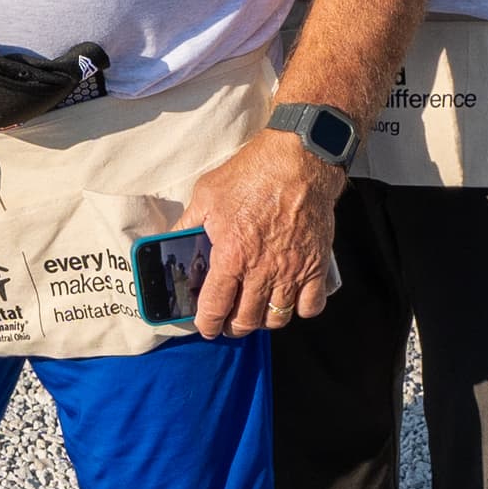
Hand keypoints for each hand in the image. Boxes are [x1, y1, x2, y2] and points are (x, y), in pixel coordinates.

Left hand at [175, 128, 341, 339]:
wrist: (299, 161)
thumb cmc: (253, 174)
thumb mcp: (206, 196)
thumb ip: (188, 224)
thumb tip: (171, 240)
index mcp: (231, 257)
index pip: (215, 308)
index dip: (207, 324)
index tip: (206, 326)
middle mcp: (261, 271)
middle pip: (246, 320)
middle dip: (233, 326)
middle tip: (229, 321)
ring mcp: (291, 271)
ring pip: (276, 318)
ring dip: (263, 321)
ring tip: (256, 312)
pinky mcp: (316, 266)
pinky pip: (310, 306)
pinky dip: (299, 309)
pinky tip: (289, 299)